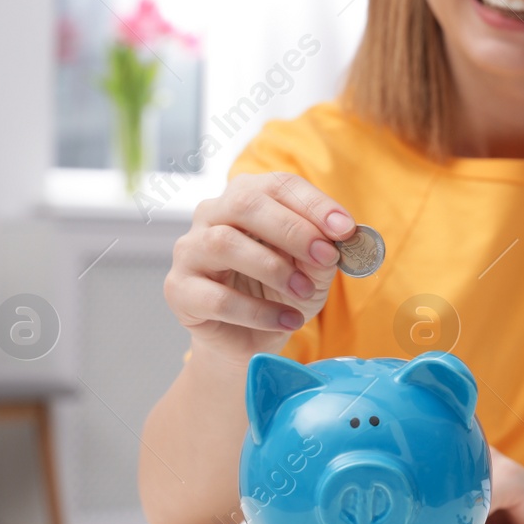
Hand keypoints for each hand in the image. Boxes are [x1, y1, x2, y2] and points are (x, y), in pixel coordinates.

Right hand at [164, 172, 355, 366]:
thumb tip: (337, 240)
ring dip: (273, 268)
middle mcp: (212, 214)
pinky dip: (259, 312)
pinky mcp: (179, 290)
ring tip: (303, 291)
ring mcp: (189, 250)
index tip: (345, 229)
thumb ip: (321, 251)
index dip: (314, 204)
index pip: (278, 185)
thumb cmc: (281, 291)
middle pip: (245, 204)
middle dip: (292, 229)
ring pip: (224, 243)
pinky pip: (217, 297)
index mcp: (246, 197)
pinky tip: (286, 321)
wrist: (250, 338)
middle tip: (326, 256)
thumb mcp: (311, 269)